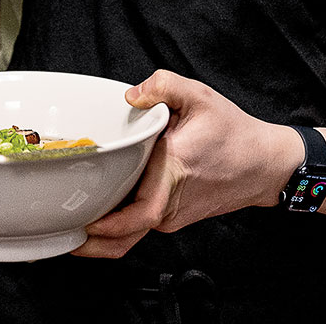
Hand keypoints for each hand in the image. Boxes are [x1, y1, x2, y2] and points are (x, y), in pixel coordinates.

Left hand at [74, 69, 299, 257]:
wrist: (267, 165)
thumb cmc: (234, 133)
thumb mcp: (200, 96)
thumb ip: (163, 85)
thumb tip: (132, 94)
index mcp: (174, 173)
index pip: (139, 213)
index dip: (109, 225)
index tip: (82, 224)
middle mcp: (170, 202)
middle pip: (125, 235)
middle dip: (91, 241)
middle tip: (59, 231)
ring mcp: (173, 216)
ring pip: (131, 236)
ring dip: (101, 239)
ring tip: (68, 228)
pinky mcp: (174, 217)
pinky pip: (140, 228)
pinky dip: (117, 228)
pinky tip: (96, 214)